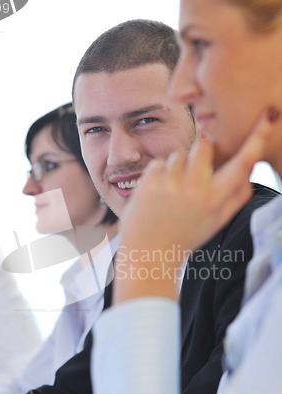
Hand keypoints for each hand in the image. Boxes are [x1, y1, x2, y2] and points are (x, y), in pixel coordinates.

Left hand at [114, 108, 278, 303]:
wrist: (148, 253)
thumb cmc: (185, 236)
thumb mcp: (217, 222)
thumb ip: (237, 196)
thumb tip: (250, 168)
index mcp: (215, 201)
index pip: (243, 164)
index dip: (259, 137)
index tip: (269, 115)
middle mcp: (195, 191)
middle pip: (204, 145)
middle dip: (200, 153)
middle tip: (192, 175)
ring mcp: (170, 186)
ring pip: (179, 154)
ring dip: (177, 167)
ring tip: (172, 192)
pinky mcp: (148, 183)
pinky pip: (159, 162)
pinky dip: (158, 174)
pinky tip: (158, 194)